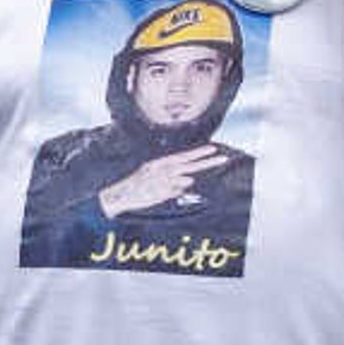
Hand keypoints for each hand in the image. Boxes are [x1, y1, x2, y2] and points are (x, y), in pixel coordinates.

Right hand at [98, 145, 228, 216]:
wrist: (120, 195)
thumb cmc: (138, 187)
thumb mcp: (154, 177)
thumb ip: (173, 179)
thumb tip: (189, 181)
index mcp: (160, 163)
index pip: (184, 156)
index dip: (199, 153)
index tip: (213, 149)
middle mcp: (163, 169)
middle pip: (190, 165)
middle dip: (207, 162)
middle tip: (223, 158)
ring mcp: (163, 180)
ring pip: (183, 178)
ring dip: (184, 180)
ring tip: (169, 184)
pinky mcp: (161, 192)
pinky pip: (175, 192)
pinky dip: (175, 191)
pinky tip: (166, 191)